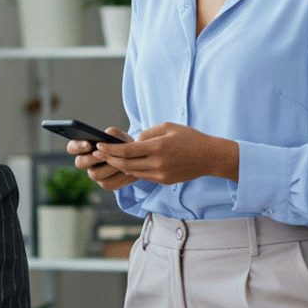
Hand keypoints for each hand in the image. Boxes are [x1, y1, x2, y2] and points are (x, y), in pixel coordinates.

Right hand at [65, 127, 139, 191]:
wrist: (135, 157)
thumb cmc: (122, 143)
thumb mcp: (118, 135)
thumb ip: (112, 133)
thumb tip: (108, 136)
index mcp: (84, 147)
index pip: (72, 147)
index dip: (77, 146)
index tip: (88, 144)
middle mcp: (86, 162)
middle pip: (80, 163)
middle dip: (91, 159)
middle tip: (101, 154)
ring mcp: (95, 174)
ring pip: (95, 174)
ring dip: (108, 167)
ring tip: (120, 161)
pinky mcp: (106, 184)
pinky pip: (109, 183)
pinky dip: (120, 176)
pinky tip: (129, 170)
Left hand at [92, 123, 238, 185]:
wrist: (209, 157)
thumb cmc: (189, 138)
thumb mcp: (169, 127)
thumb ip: (148, 133)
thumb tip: (134, 142)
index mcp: (158, 147)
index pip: (126, 151)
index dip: (110, 149)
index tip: (99, 145)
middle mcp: (157, 163)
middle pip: (125, 164)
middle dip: (109, 158)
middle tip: (98, 153)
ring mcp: (160, 174)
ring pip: (132, 172)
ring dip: (119, 165)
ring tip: (109, 158)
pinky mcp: (163, 180)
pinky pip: (142, 176)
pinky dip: (132, 170)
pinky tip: (126, 164)